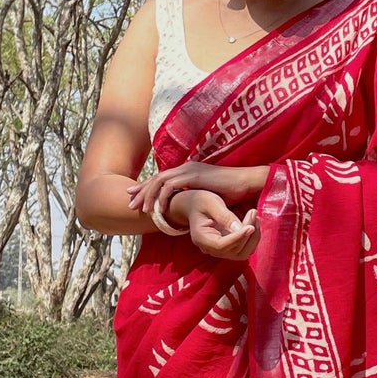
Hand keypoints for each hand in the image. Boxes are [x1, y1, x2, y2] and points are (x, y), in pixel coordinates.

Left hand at [127, 160, 265, 217]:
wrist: (246, 183)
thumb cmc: (232, 192)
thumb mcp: (208, 195)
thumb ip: (196, 198)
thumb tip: (188, 208)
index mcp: (187, 171)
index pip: (161, 179)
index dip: (146, 188)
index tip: (135, 198)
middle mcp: (185, 167)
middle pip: (156, 178)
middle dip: (141, 191)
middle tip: (129, 204)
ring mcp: (189, 170)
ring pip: (159, 181)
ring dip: (148, 196)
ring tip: (142, 210)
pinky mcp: (193, 176)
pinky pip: (170, 186)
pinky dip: (162, 197)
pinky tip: (158, 209)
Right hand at [172, 189, 260, 261]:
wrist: (193, 206)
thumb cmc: (200, 201)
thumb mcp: (210, 203)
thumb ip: (224, 216)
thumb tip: (240, 229)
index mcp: (201, 238)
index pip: (222, 246)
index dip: (238, 238)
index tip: (251, 226)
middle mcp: (210, 249)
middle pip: (234, 251)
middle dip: (248, 234)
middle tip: (254, 213)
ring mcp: (219, 250)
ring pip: (242, 253)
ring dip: (253, 237)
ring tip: (256, 217)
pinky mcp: (228, 248)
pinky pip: (244, 249)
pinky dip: (252, 238)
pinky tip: (254, 222)